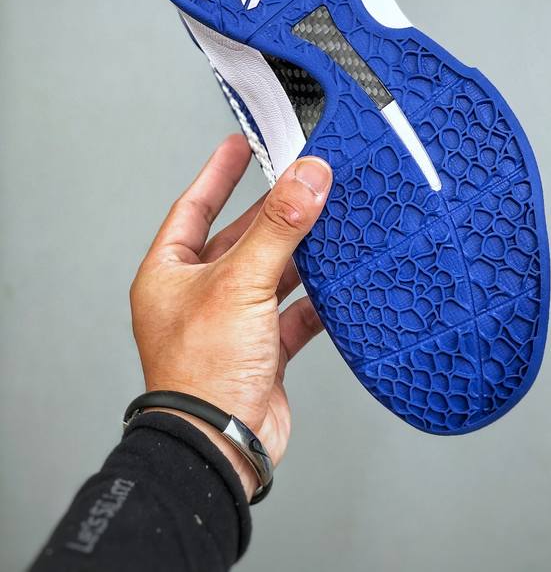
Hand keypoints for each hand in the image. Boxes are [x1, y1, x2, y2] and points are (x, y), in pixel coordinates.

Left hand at [130, 134, 331, 498]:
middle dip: (273, 212)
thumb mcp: (240, 283)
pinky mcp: (262, 350)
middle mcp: (199, 294)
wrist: (221, 447)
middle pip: (241, 238)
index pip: (195, 206)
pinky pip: (293, 313)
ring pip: (271, 273)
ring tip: (330, 222)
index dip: (219, 173)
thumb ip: (277, 227)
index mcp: (171, 272)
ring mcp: (232, 322)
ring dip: (300, 254)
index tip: (241, 144)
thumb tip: (306, 177)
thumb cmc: (201, 371)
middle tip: (305, 180)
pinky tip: (338, 283)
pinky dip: (315, 299)